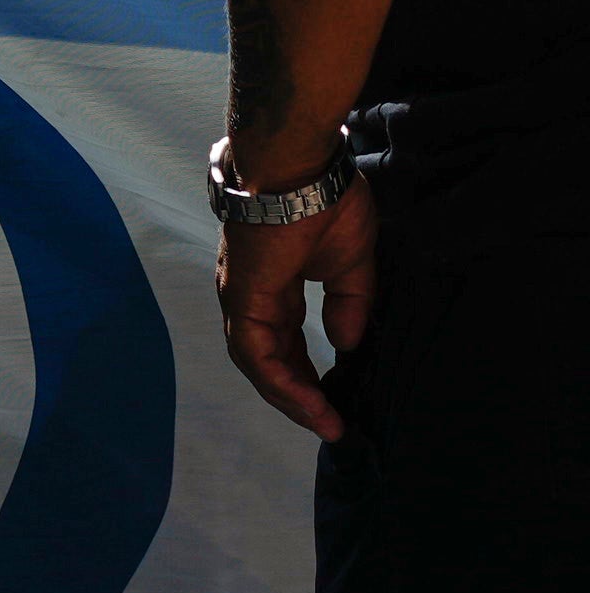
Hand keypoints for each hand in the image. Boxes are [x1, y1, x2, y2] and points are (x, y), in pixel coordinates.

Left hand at [216, 168, 376, 441]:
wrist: (300, 169)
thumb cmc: (325, 201)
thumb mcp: (350, 263)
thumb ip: (348, 305)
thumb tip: (347, 345)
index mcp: (272, 287)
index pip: (284, 343)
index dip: (307, 374)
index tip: (336, 401)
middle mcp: (250, 298)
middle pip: (269, 361)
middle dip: (300, 395)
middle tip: (330, 424)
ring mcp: (242, 299)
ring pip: (259, 365)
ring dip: (292, 398)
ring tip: (325, 423)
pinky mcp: (243, 298)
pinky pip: (257, 354)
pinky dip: (281, 382)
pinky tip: (309, 403)